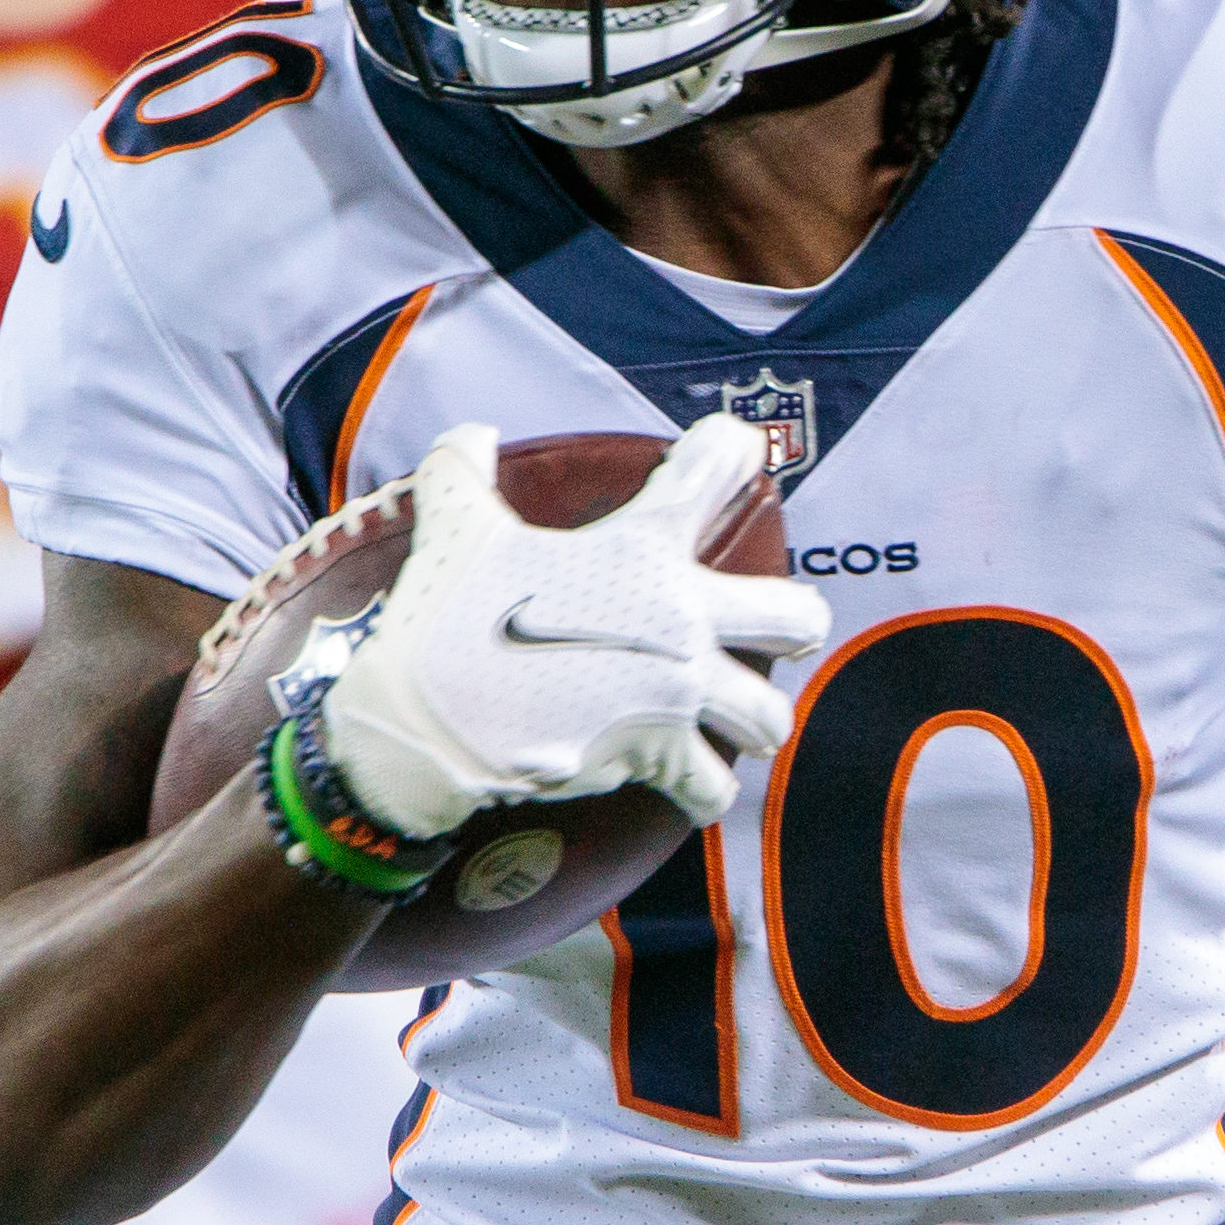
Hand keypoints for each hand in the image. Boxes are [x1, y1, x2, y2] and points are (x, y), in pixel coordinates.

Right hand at [320, 417, 835, 833]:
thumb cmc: (447, 618)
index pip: (716, 469)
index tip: (733, 452)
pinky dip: (702, 790)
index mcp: (641, 548)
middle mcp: (679, 619)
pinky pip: (711, 788)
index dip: (731, 450)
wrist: (428, 723)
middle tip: (781, 627)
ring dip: (754, 718)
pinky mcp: (657, 757)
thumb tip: (472, 434)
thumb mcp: (454, 526)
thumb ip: (463, 468)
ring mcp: (676, 694)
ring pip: (767, 716)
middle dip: (796, 622)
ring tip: (735, 719)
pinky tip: (687, 782)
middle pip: (794, 616)